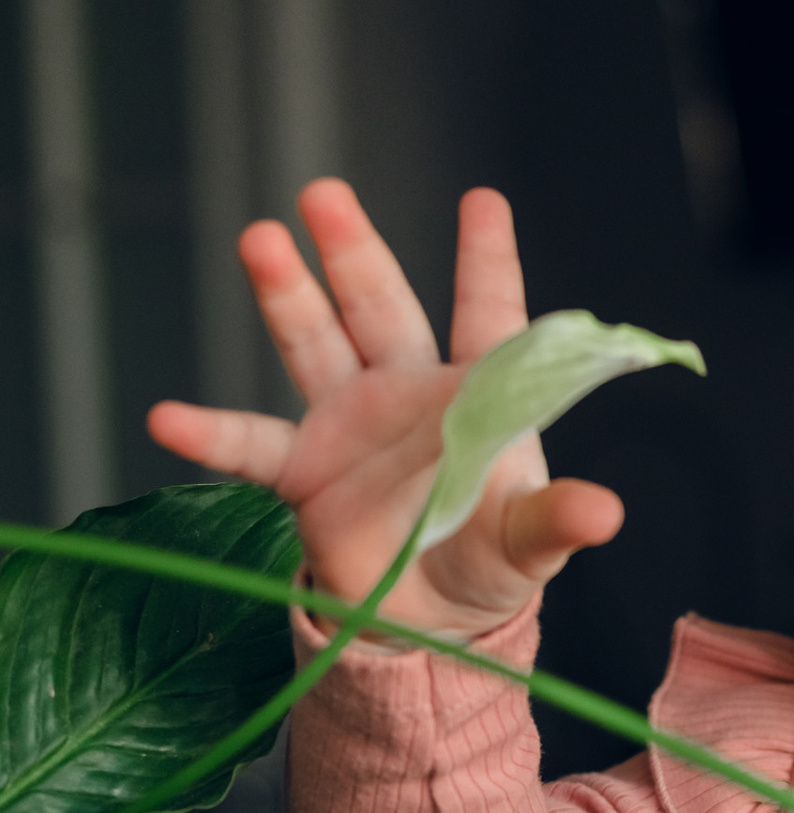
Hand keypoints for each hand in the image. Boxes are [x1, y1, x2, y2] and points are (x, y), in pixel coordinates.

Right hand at [146, 179, 623, 637]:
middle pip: (380, 307)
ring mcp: (348, 422)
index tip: (484, 201)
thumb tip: (607, 513)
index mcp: (476, 397)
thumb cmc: (488, 559)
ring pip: (314, 344)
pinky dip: (211, 434)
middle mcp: (407, 391)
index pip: (488, 317)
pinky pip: (251, 445)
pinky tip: (167, 418)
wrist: (431, 619)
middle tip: (324, 194)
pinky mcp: (304, 470)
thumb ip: (556, 519)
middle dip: (355, 252)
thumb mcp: (528, 543)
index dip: (486, 262)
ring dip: (288, 296)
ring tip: (260, 240)